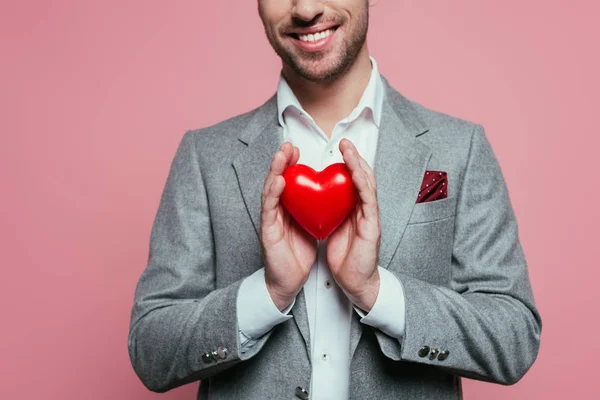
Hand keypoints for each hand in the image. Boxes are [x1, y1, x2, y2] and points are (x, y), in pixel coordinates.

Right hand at [260, 142, 316, 310]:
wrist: (288, 282)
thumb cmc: (299, 255)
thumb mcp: (309, 225)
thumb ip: (312, 207)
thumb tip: (327, 190)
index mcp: (287, 208)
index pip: (288, 181)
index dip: (291, 164)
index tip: (297, 149)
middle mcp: (276, 211)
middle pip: (276, 180)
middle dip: (281, 161)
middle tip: (287, 145)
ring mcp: (270, 221)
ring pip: (270, 190)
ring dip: (275, 170)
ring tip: (282, 155)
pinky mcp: (267, 233)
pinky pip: (269, 210)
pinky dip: (273, 194)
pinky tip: (279, 181)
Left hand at [326, 139, 380, 311]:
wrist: (355, 283)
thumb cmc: (345, 258)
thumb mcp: (335, 228)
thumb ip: (332, 210)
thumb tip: (320, 195)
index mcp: (355, 209)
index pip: (353, 181)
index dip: (347, 163)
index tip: (337, 148)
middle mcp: (365, 210)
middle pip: (362, 177)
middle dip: (354, 157)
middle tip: (345, 142)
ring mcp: (371, 217)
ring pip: (367, 185)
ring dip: (358, 165)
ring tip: (350, 150)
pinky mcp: (373, 227)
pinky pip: (368, 201)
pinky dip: (362, 185)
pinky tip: (356, 173)